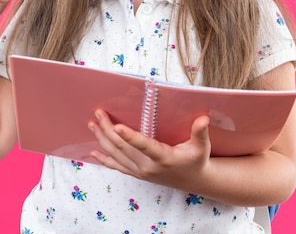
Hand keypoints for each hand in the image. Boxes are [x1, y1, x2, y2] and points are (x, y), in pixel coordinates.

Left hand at [89, 110, 211, 191]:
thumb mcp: (202, 146)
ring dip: (102, 140)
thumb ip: (200, 132)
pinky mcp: (137, 174)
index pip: (144, 145)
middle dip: (108, 130)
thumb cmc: (197, 160)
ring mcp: (141, 172)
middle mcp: (148, 166)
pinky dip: (104, 159)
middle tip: (99, 114)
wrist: (194, 181)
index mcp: (163, 157)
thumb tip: (203, 118)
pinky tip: (93, 153)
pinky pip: (117, 167)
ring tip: (92, 125)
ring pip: (116, 156)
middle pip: (123, 148)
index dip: (130, 136)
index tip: (116, 126)